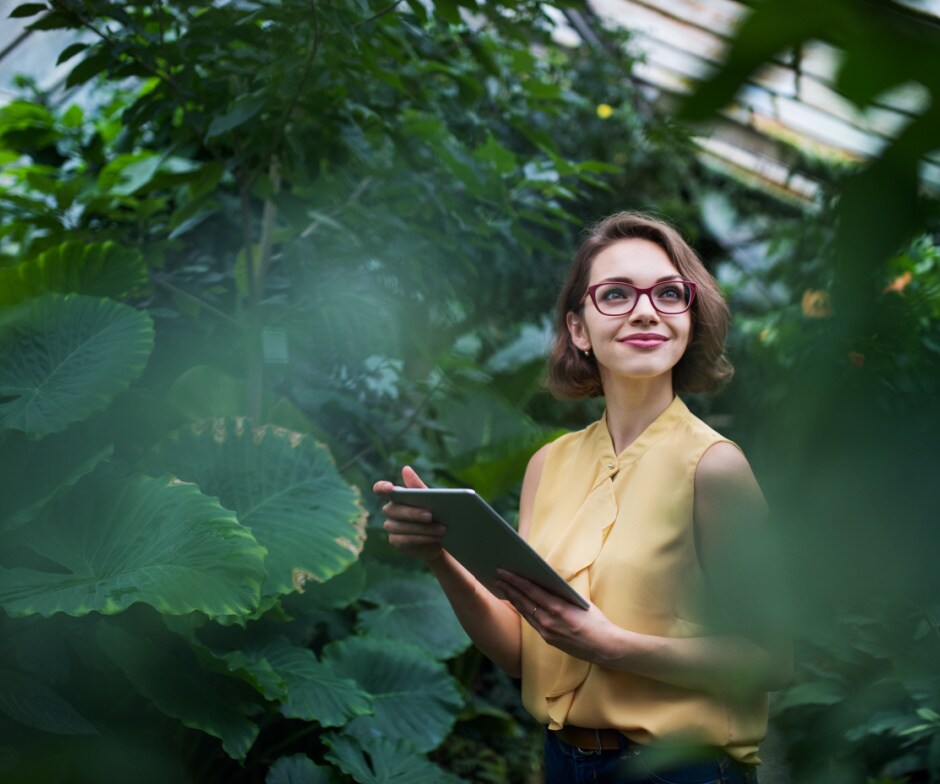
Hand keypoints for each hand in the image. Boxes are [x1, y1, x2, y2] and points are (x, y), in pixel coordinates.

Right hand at [372, 466, 445, 562]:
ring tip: (441, 529)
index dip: (382, 487)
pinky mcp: (395, 541)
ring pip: (401, 526)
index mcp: (395, 496)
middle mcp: (390, 510)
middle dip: (412, 513)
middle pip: (393, 510)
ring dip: (422, 528)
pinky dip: (422, 538)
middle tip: (430, 515)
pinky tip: (435, 537)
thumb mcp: (430, 499)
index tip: (390, 488)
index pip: (380, 489)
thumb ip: (418, 487)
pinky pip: (406, 539)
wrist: (440, 537)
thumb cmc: (434, 513)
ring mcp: (391, 526)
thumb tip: (405, 469)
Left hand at [494, 569, 619, 664]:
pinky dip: (523, 611)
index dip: (515, 580)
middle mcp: (548, 621)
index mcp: (557, 608)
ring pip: (525, 612)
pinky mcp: (548, 639)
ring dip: (513, 599)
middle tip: (496, 576)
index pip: (531, 590)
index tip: (504, 571)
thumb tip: (547, 583)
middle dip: (509, 587)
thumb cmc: (597, 621)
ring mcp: (547, 632)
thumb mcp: (580, 602)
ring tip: (502, 588)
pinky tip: (518, 604)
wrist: (605, 648)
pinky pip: (532, 622)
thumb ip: (562, 594)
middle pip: (523, 600)